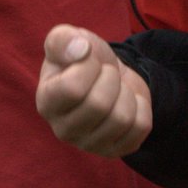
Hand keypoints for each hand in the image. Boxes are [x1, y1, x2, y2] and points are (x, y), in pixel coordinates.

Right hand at [35, 24, 151, 156]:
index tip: (89, 59)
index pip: (72, 89)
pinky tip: (127, 102)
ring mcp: (89, 144)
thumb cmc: (83, 57)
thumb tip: (79, 49)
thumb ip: (63, 38)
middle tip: (106, 73)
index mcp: (46, 102)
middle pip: (99, 105)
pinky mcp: (115, 150)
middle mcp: (63, 129)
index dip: (89, 67)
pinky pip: (140, 128)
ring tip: (116, 87)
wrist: (107, 73)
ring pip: (122, 119)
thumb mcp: (68, 38)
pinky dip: (141, 107)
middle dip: (111, 78)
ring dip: (126, 93)